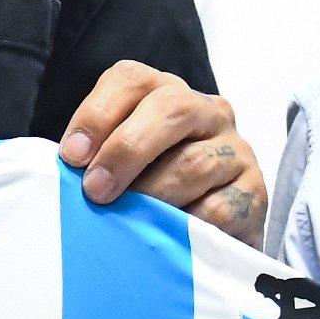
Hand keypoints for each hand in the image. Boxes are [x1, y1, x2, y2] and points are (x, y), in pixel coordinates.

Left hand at [58, 60, 263, 240]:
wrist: (209, 234)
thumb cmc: (148, 192)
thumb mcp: (118, 165)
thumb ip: (94, 159)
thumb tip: (64, 172)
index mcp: (163, 93)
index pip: (130, 79)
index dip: (97, 114)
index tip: (71, 157)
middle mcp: (206, 110)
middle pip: (170, 107)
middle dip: (126, 149)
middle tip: (96, 191)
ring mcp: (235, 149)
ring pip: (194, 162)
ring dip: (153, 195)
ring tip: (129, 223)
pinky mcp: (255, 192)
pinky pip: (218, 209)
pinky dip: (187, 226)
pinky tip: (170, 239)